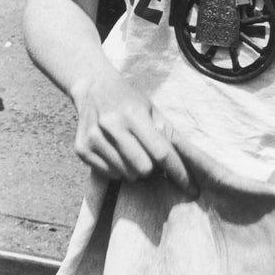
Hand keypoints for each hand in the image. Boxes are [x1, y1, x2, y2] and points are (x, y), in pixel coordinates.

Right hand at [71, 60, 196, 194]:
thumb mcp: (151, 108)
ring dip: (134, 168)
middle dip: (152, 167)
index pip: (160, 152)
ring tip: (130, 149)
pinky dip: (117, 168)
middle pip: (144, 168)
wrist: (93, 86)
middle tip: (148, 153)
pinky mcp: (81, 149)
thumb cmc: (129, 99)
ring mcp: (94, 138)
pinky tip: (114, 150)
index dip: (178, 172)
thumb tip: (185, 163)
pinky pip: (109, 174)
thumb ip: (167, 134)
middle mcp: (111, 126)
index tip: (192, 189)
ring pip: (126, 174)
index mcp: (133, 114)